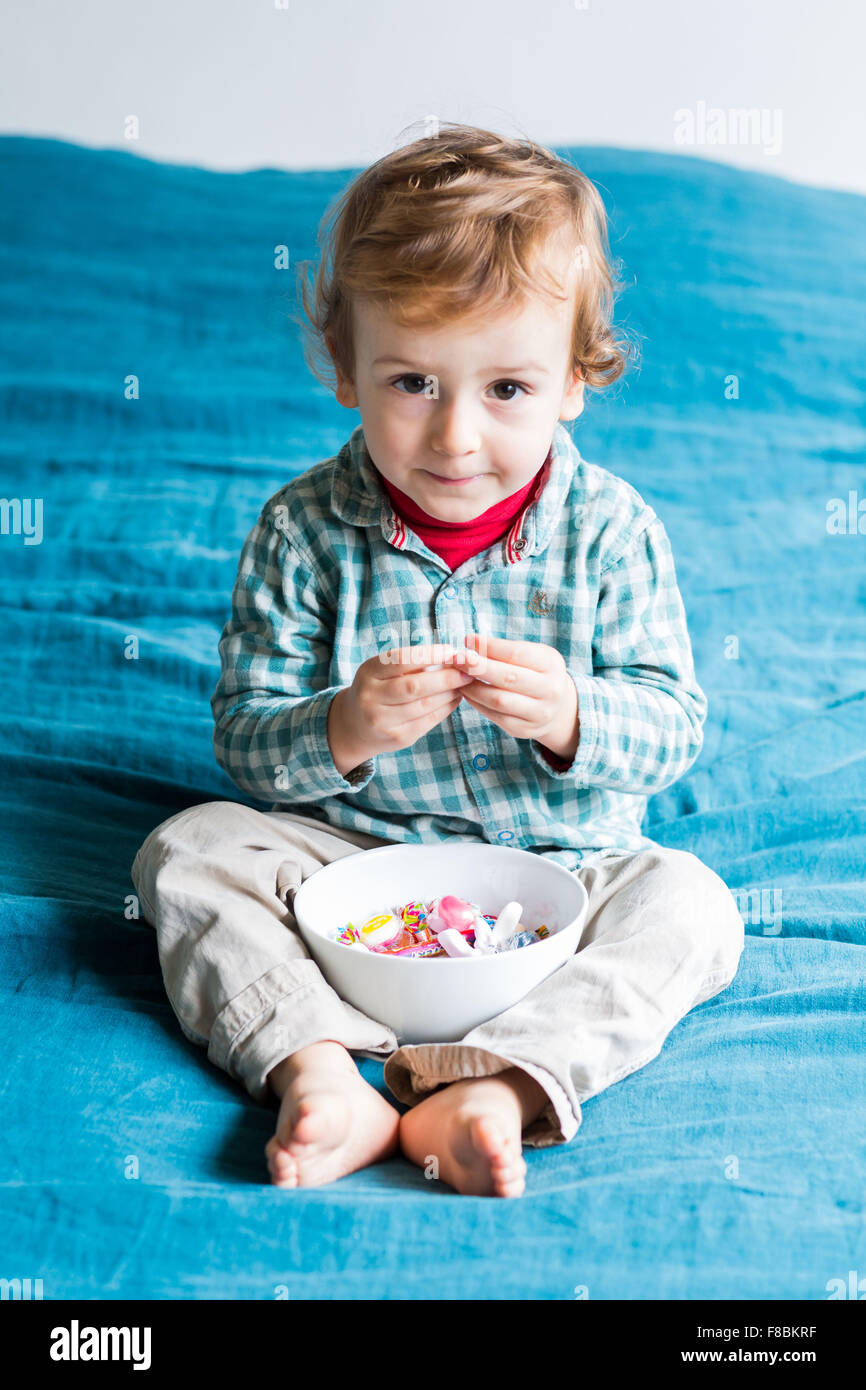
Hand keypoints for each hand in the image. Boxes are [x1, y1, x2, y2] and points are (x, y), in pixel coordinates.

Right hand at [334, 643, 474, 760]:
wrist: (354, 725)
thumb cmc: (376, 689)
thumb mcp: (381, 670)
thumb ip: (410, 663)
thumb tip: (451, 655)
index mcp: (368, 673)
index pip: (401, 660)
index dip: (430, 655)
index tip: (452, 651)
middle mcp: (371, 698)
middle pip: (415, 686)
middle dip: (446, 677)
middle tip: (467, 670)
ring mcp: (383, 721)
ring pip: (425, 706)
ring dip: (450, 693)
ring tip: (464, 683)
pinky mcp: (398, 738)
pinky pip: (428, 722)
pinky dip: (446, 708)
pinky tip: (454, 698)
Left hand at [452, 632, 578, 757]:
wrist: (560, 708)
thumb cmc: (538, 673)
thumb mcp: (534, 655)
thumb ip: (507, 650)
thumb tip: (472, 645)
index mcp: (552, 665)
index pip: (517, 653)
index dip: (490, 647)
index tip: (468, 640)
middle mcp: (550, 690)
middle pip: (508, 677)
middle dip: (478, 667)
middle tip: (458, 659)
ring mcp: (539, 713)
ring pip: (499, 700)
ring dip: (474, 688)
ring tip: (459, 677)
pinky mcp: (525, 730)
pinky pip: (496, 716)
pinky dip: (477, 703)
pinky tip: (467, 693)